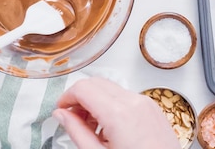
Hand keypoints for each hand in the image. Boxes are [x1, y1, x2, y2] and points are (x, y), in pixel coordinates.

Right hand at [53, 77, 179, 148]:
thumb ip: (76, 132)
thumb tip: (61, 115)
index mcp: (118, 113)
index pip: (82, 88)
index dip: (66, 97)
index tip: (61, 110)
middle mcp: (133, 102)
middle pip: (95, 83)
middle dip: (80, 98)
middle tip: (73, 119)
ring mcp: (146, 103)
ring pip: (110, 88)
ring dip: (95, 101)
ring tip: (92, 128)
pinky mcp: (153, 108)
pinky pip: (125, 96)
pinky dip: (111, 105)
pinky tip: (109, 128)